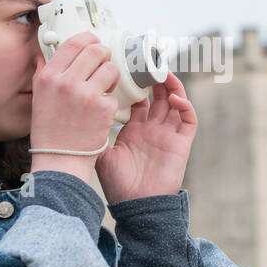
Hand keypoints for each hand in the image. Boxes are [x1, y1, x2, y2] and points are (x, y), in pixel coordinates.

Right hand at [29, 31, 119, 187]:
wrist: (60, 160)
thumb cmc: (50, 132)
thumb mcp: (38, 99)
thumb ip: (42, 73)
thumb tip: (45, 55)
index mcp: (48, 77)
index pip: (73, 43)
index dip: (88, 38)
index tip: (94, 41)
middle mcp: (66, 82)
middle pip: (95, 50)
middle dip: (103, 55)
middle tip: (103, 63)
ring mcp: (86, 95)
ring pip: (110, 68)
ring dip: (111, 75)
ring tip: (104, 87)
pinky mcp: (103, 108)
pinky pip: (114, 93)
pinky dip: (111, 100)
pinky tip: (102, 109)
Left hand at [95, 71, 196, 203]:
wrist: (136, 206)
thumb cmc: (118, 185)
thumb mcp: (101, 154)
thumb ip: (96, 132)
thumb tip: (79, 112)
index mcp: (134, 129)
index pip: (139, 99)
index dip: (136, 83)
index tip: (128, 66)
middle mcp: (153, 128)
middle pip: (158, 95)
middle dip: (155, 77)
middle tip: (148, 60)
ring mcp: (168, 134)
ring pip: (176, 102)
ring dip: (172, 85)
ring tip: (163, 71)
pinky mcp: (182, 143)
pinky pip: (188, 119)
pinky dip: (185, 105)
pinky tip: (174, 98)